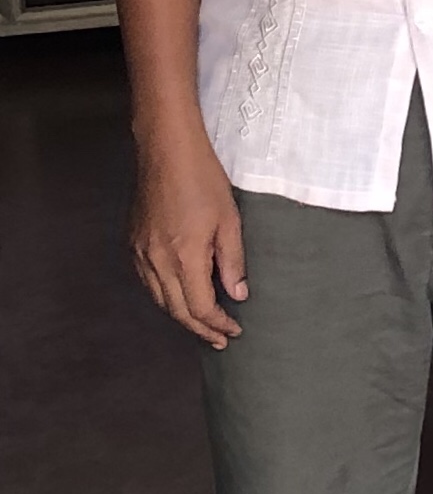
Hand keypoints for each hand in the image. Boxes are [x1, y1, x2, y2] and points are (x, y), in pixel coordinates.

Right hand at [131, 113, 245, 347]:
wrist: (167, 153)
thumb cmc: (204, 181)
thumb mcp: (229, 220)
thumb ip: (233, 261)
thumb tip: (238, 294)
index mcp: (184, 257)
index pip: (200, 307)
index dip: (217, 323)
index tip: (234, 331)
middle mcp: (156, 262)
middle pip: (177, 310)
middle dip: (200, 328)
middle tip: (219, 340)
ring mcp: (141, 254)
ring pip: (160, 299)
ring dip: (181, 316)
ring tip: (203, 325)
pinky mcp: (134, 244)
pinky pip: (148, 282)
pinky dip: (165, 297)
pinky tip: (179, 298)